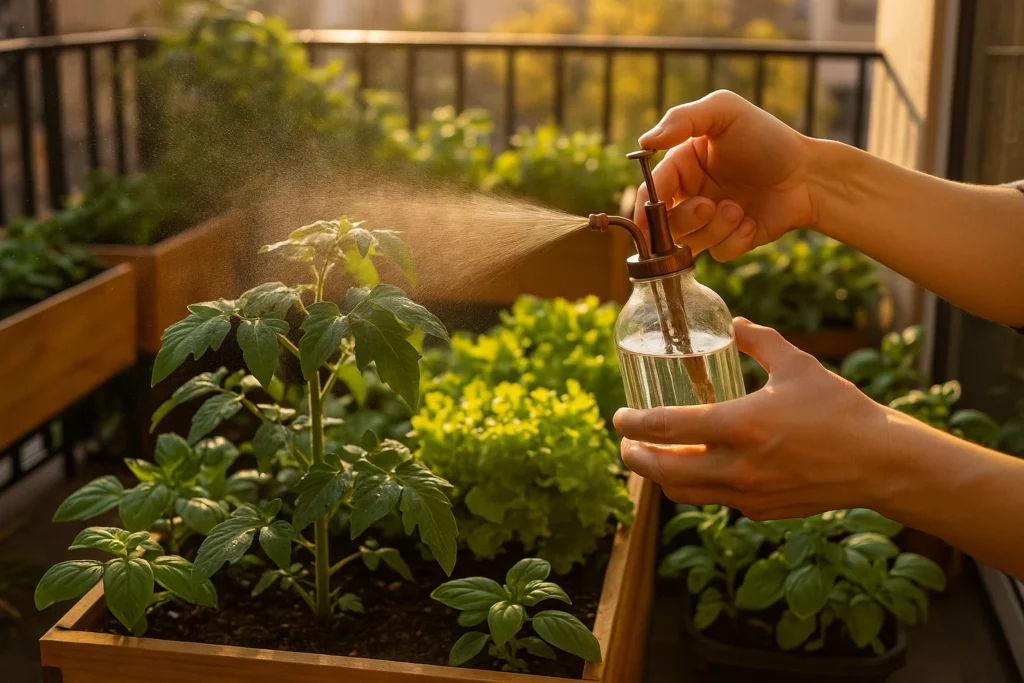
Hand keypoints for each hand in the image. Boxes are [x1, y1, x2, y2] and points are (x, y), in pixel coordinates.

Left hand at [613, 318, 893, 519]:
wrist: (879, 462)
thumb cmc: (839, 409)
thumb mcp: (797, 365)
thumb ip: (759, 341)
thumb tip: (734, 323)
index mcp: (741, 425)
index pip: (665, 427)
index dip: (632, 423)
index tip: (618, 416)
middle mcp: (738, 466)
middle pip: (662, 471)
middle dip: (634, 456)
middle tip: (626, 441)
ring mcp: (747, 493)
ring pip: (682, 491)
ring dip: (659, 475)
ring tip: (652, 455)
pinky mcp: (760, 509)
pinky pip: (712, 499)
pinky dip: (694, 484)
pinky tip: (696, 466)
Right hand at [634, 90, 815, 261]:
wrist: (808, 172)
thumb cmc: (767, 138)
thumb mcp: (725, 112)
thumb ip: (682, 119)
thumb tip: (645, 141)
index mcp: (682, 166)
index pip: (652, 191)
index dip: (648, 206)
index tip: (652, 216)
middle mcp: (691, 195)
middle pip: (665, 224)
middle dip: (686, 218)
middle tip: (710, 205)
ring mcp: (710, 221)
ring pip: (689, 243)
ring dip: (714, 229)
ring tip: (740, 210)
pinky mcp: (730, 241)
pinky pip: (718, 254)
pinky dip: (735, 241)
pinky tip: (752, 223)